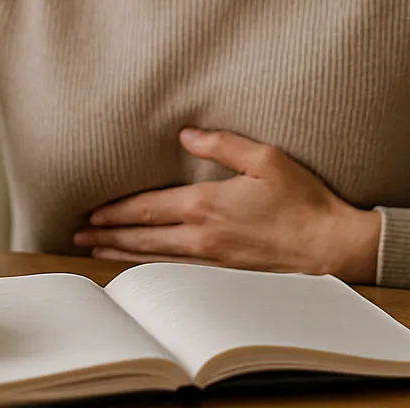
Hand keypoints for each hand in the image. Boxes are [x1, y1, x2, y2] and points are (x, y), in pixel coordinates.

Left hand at [73, 128, 380, 282]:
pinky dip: (152, 270)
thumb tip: (185, 134)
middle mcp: (202, 236)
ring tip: (97, 252)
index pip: (148, 208)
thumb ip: (223, 144)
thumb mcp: (267, 158)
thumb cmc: (304, 201)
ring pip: (155, 259)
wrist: (331, 247)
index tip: (91, 212)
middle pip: (143, 237)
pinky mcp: (225, 276)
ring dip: (122, 255)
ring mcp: (212, 261)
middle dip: (107, 235)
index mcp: (207, 204)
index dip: (116, 211)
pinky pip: (177, 273)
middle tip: (79, 236)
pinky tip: (143, 270)